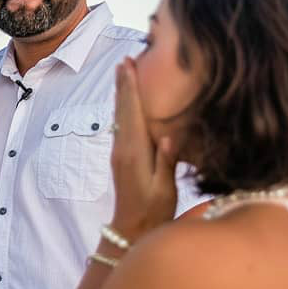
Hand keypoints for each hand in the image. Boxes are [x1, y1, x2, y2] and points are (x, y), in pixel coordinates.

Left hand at [110, 57, 177, 241]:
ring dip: (122, 94)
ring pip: (120, 116)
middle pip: (122, 109)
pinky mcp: (122, 158)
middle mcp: (123, 148)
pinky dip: (124, 108)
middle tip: (124, 59)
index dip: (130, 87)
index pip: (132, 112)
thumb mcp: (164, 190)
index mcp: (134, 152)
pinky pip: (122, 125)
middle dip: (123, 84)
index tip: (128, 65)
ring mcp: (120, 153)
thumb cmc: (153, 211)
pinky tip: (127, 103)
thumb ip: (167, 163)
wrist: (131, 229)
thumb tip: (168, 137)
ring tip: (123, 73)